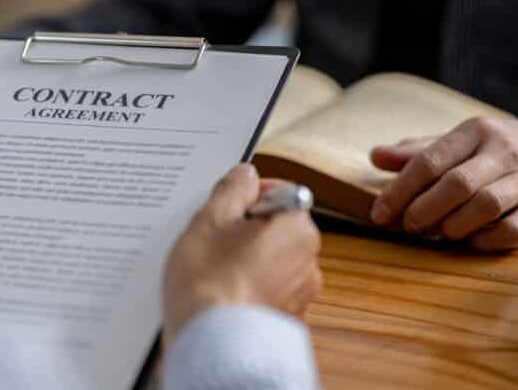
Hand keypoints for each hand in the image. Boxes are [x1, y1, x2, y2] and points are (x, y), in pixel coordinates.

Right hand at [162, 164, 321, 347]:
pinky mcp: (285, 319)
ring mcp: (300, 295)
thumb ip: (233, 187)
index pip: (282, 193)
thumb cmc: (209, 282)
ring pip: (271, 260)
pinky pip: (268, 290)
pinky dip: (249, 287)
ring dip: (247, 258)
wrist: (209, 342)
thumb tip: (245, 175)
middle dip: (247, 228)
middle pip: (277, 227)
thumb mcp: (211, 218)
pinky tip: (224, 291)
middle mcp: (309, 262)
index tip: (227, 207)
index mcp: (299, 229)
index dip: (250, 195)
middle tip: (215, 238)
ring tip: (216, 269)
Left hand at [370, 117, 517, 250]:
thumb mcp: (458, 141)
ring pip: (486, 206)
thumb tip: (375, 156)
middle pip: (456, 184)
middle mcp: (504, 153)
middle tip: (408, 226)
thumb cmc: (494, 150)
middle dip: (424, 210)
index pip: (429, 161)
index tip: (379, 214)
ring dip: (453, 225)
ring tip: (437, 232)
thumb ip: (416, 152)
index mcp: (475, 131)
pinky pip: (513, 230)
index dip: (399, 190)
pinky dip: (485, 241)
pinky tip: (470, 241)